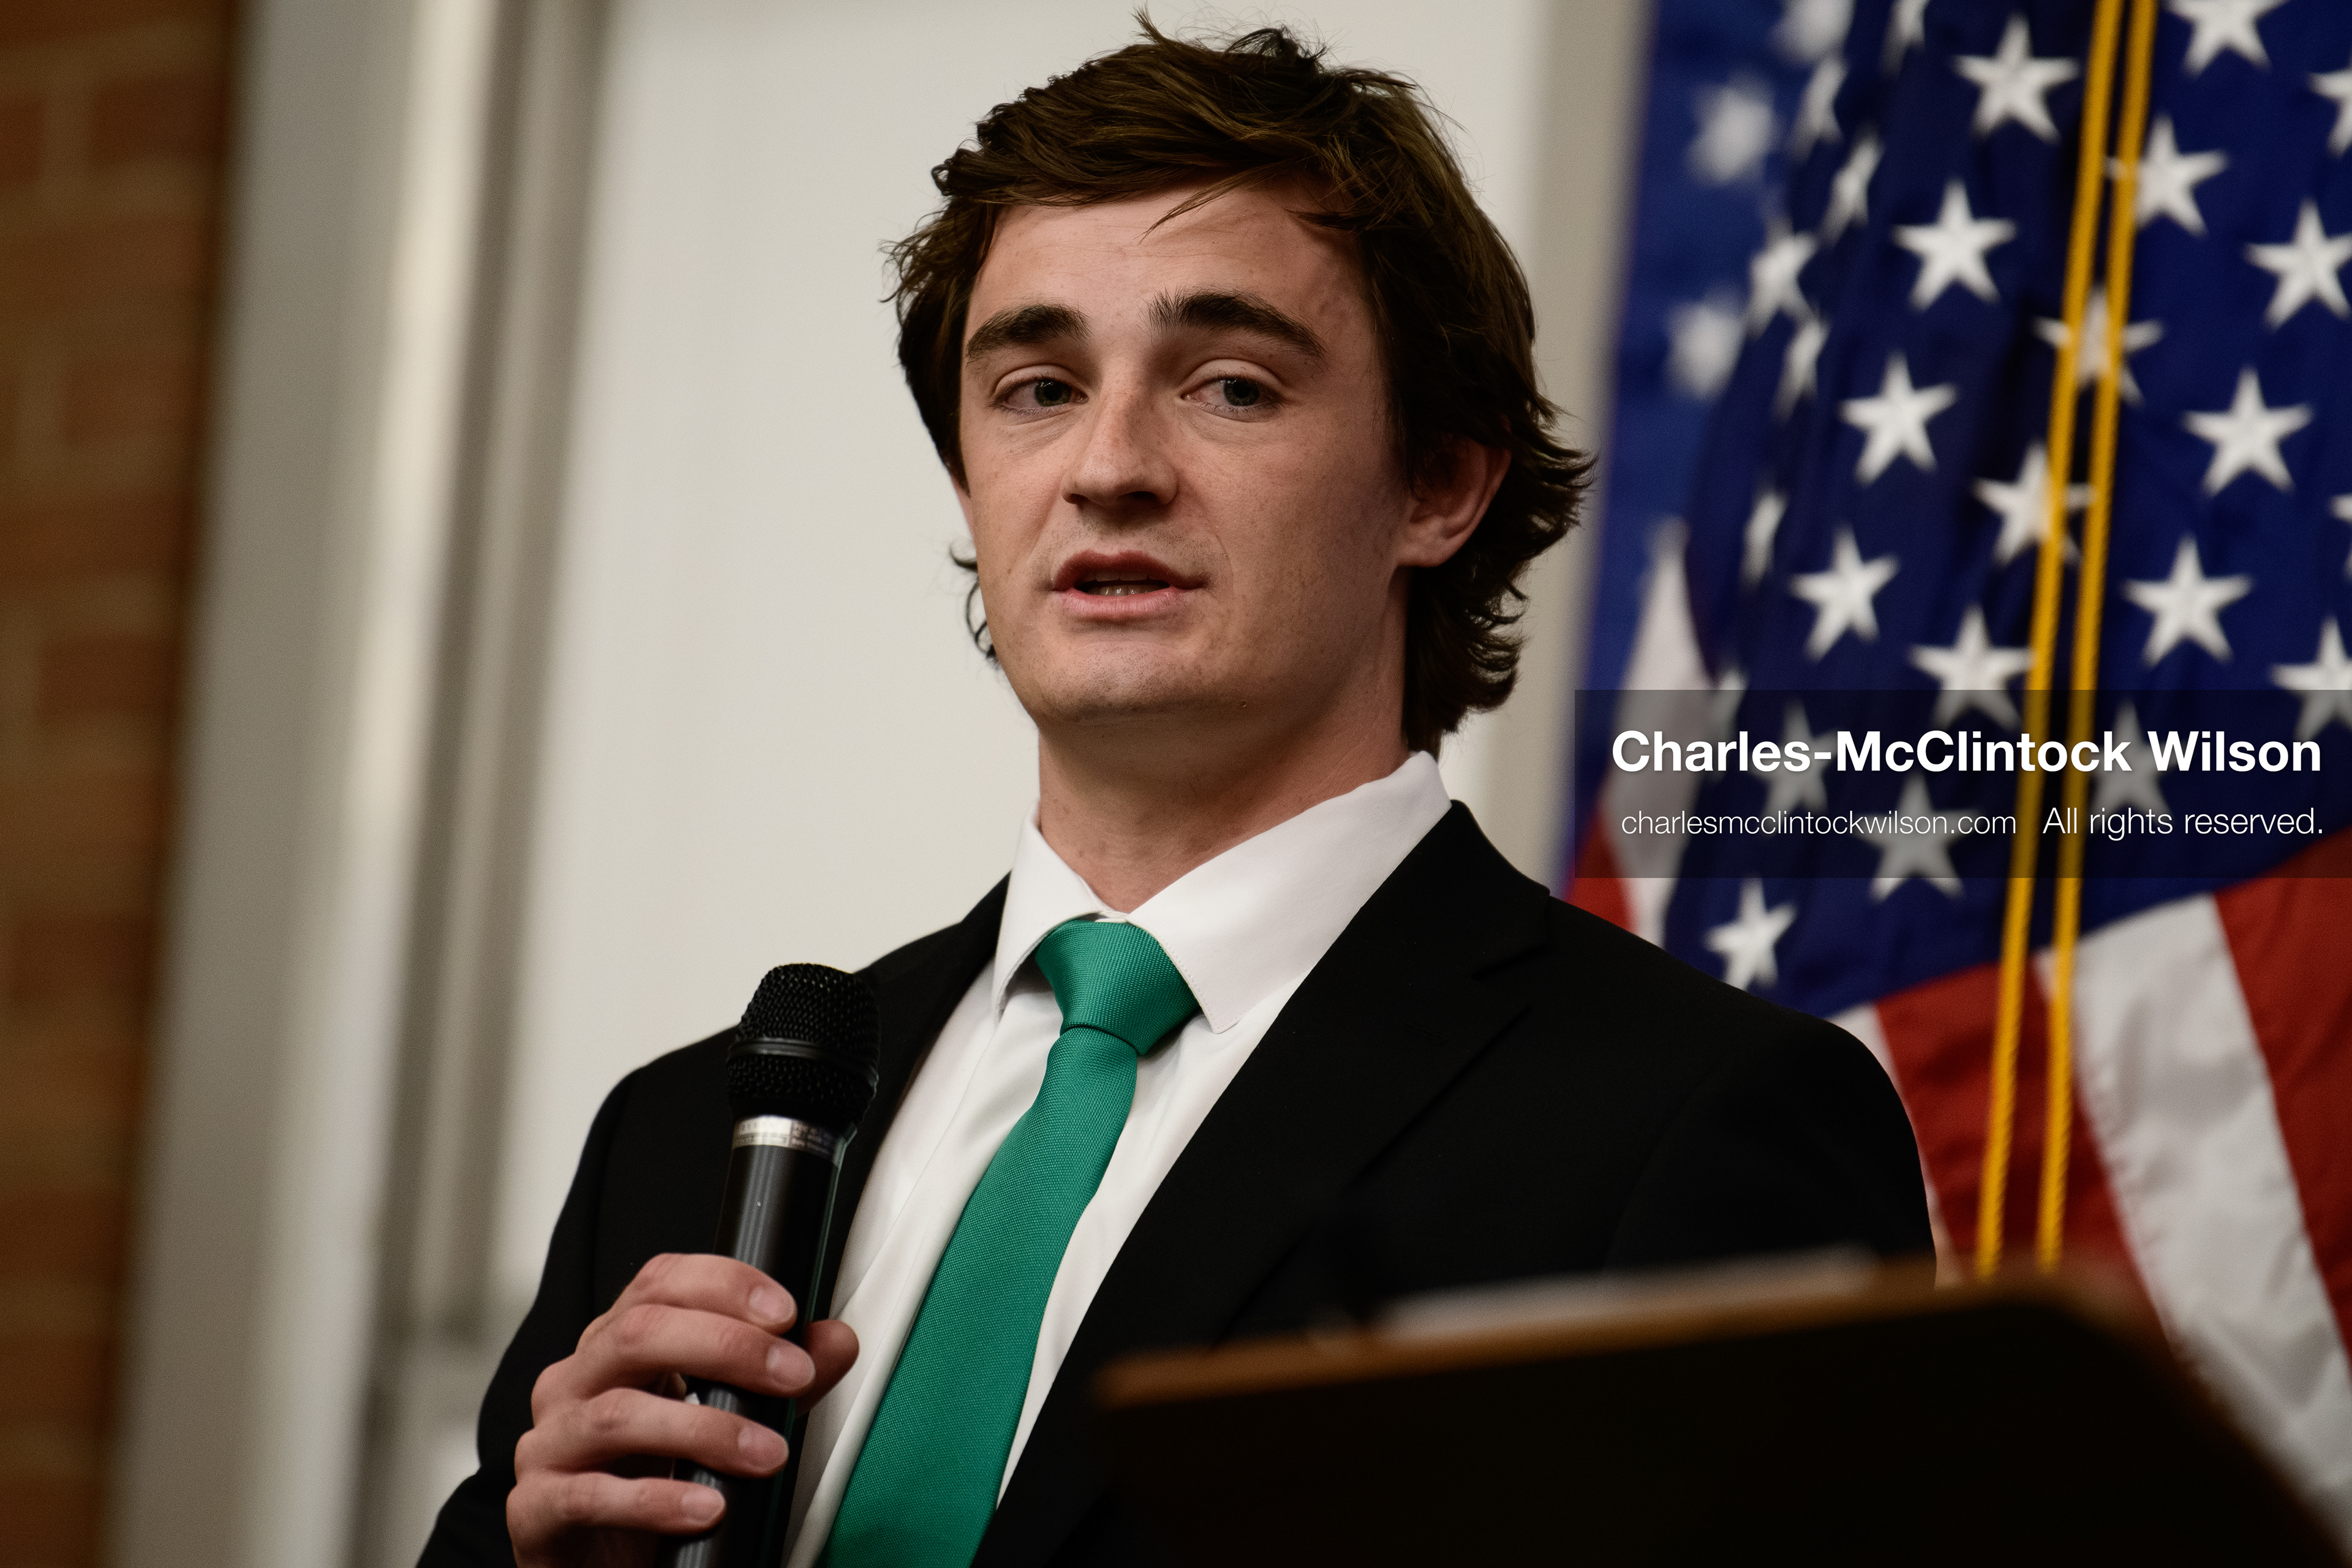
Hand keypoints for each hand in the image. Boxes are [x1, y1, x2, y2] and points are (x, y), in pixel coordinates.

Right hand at [507, 1253, 858, 1566]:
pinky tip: (708, 1508)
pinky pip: (590, 1495)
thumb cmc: (654, 1478)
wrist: (599, 1565)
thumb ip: (776, 1381)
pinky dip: (656, 1500)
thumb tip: (834, 1341)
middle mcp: (574, 1382)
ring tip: (766, 1454)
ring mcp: (550, 1443)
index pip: (658, 1283)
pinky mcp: (537, 1509)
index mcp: (615, 1346)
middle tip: (791, 1376)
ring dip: (706, 1430)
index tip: (784, 1313)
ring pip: (618, 1414)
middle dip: (727, 1347)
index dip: (723, 1285)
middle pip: (638, 1334)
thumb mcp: (723, 1421)